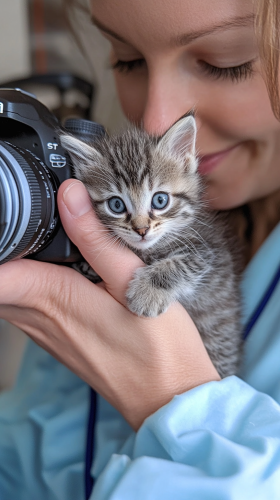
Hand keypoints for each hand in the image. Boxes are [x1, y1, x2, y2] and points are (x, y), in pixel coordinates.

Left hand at [0, 180, 219, 429]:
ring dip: (19, 265)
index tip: (12, 221)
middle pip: (2, 278)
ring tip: (50, 244)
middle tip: (34, 225)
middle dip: (11, 249)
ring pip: (10, 293)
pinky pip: (26, 307)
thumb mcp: (134, 282)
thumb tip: (70, 194)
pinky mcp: (56, 340)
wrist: (166, 397)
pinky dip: (31, 284)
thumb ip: (98, 238)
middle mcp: (39, 318)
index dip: (2, 243)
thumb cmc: (158, 346)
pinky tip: (63, 272)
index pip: (0, 272)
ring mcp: (44, 333)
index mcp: (54, 297)